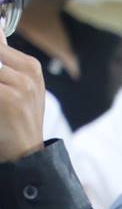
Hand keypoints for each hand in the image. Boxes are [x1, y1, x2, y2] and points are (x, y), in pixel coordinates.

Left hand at [0, 34, 44, 162]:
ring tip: (2, 97)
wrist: (24, 151)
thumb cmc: (18, 117)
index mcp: (31, 67)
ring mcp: (19, 87)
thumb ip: (5, 57)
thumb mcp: (19, 86)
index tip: (1, 79)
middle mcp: (28, 74)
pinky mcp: (8, 99)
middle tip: (1, 89)